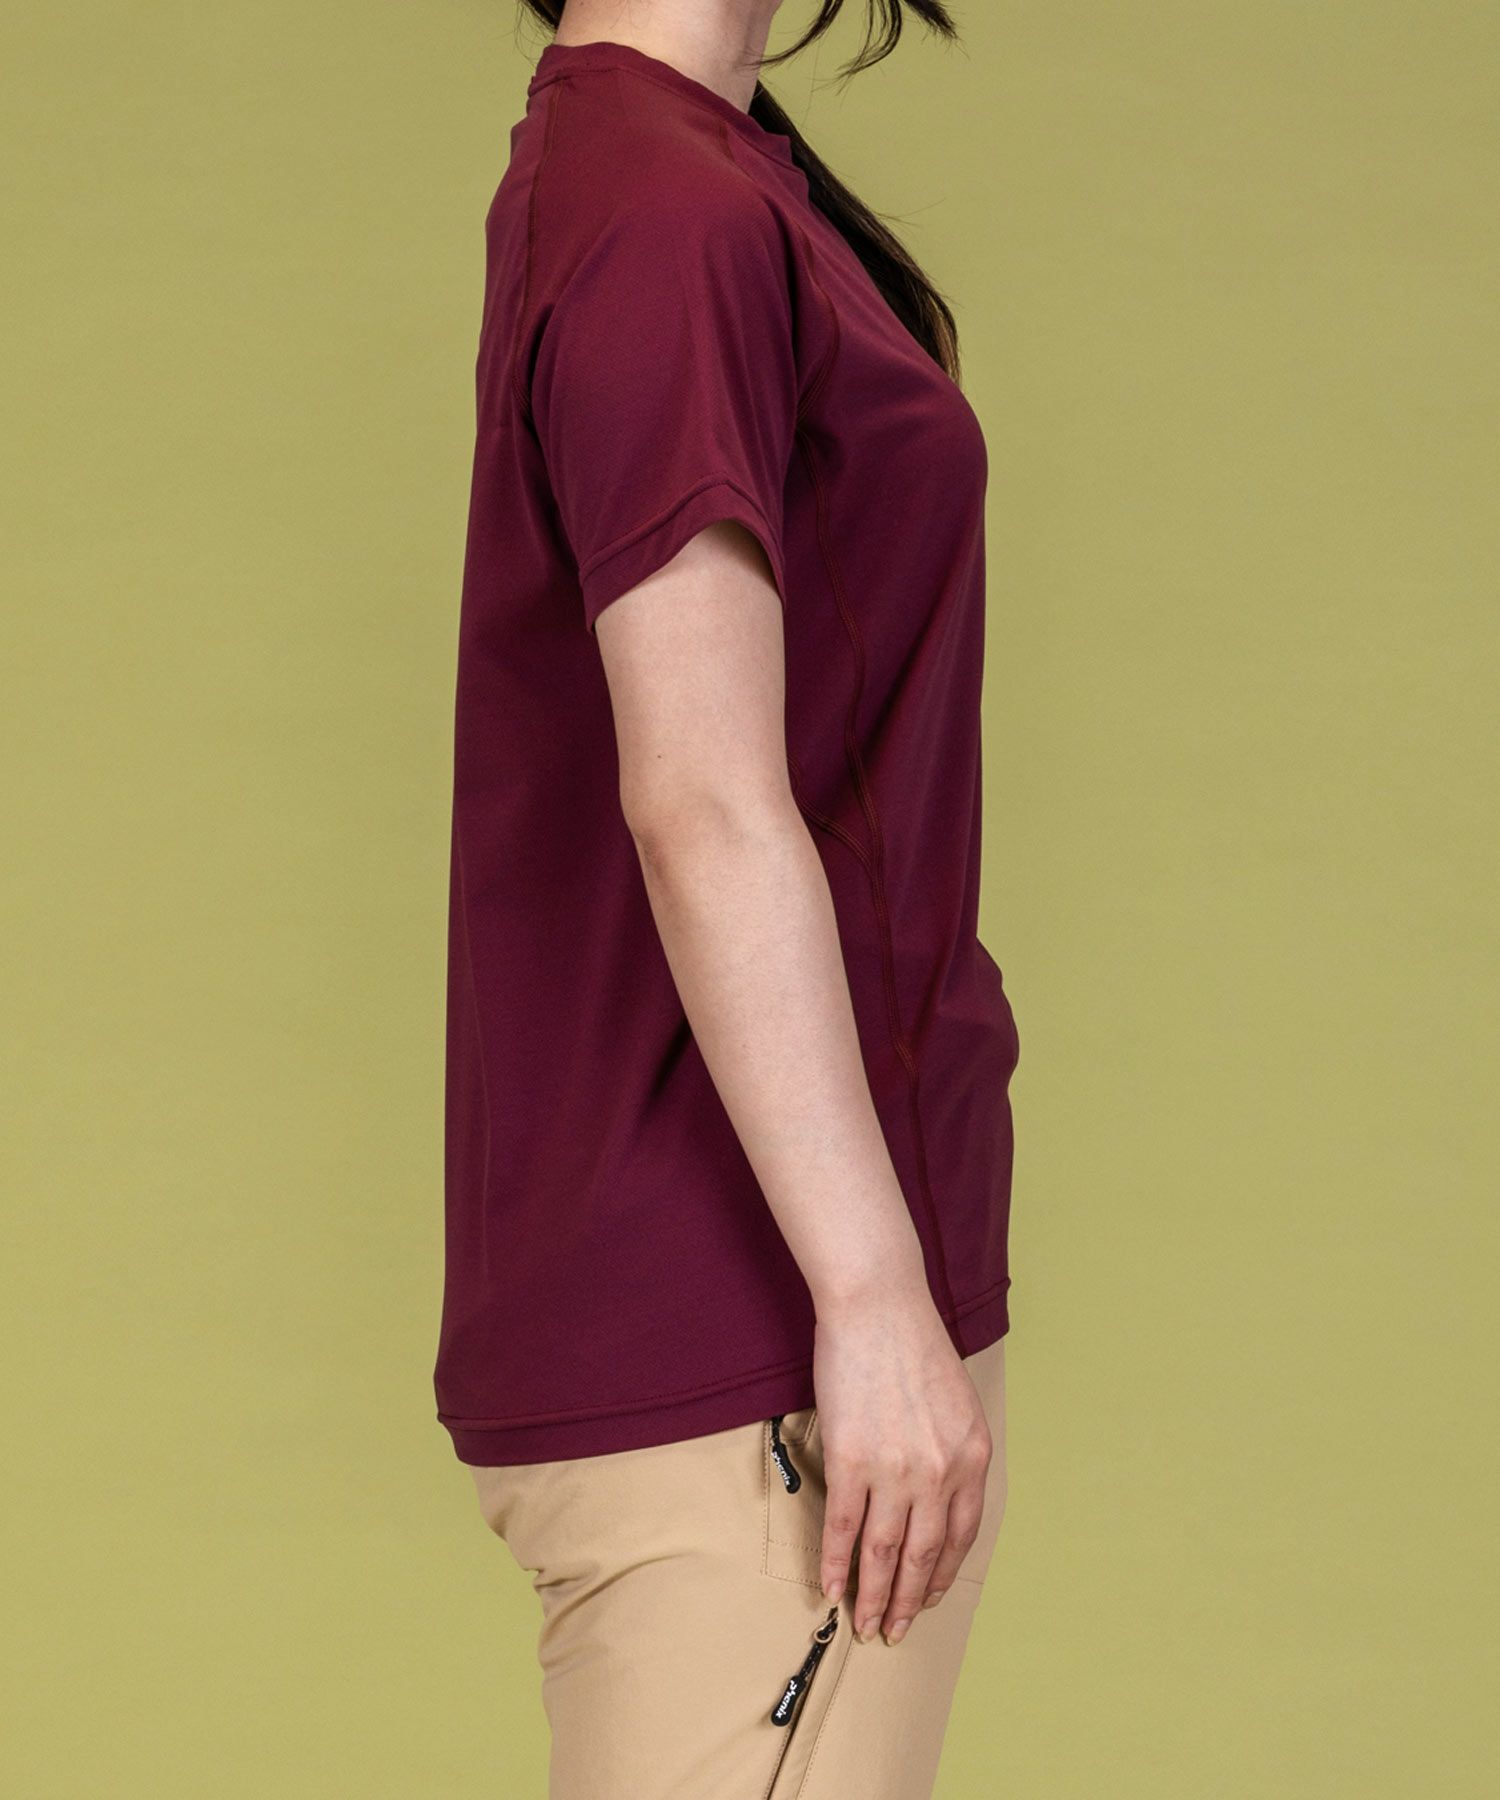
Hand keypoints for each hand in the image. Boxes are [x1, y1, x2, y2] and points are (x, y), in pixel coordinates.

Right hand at [812, 1290, 994, 1643]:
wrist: (878, 1306)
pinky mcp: (852, 1460)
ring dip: (875, 1596)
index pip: (960, 1536)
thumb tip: (939, 1496)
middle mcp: (940, 1471)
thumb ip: (953, 1450)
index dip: (943, 1573)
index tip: (930, 1596)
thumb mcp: (957, 1402)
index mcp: (972, 1456)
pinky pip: (845, 1527)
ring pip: (885, 1552)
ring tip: (867, 1624)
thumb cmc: (913, 1343)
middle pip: (924, 1555)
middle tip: (896, 1631)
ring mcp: (896, 1469)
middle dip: (910, 1601)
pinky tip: (832, 1588)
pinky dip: (838, 1564)